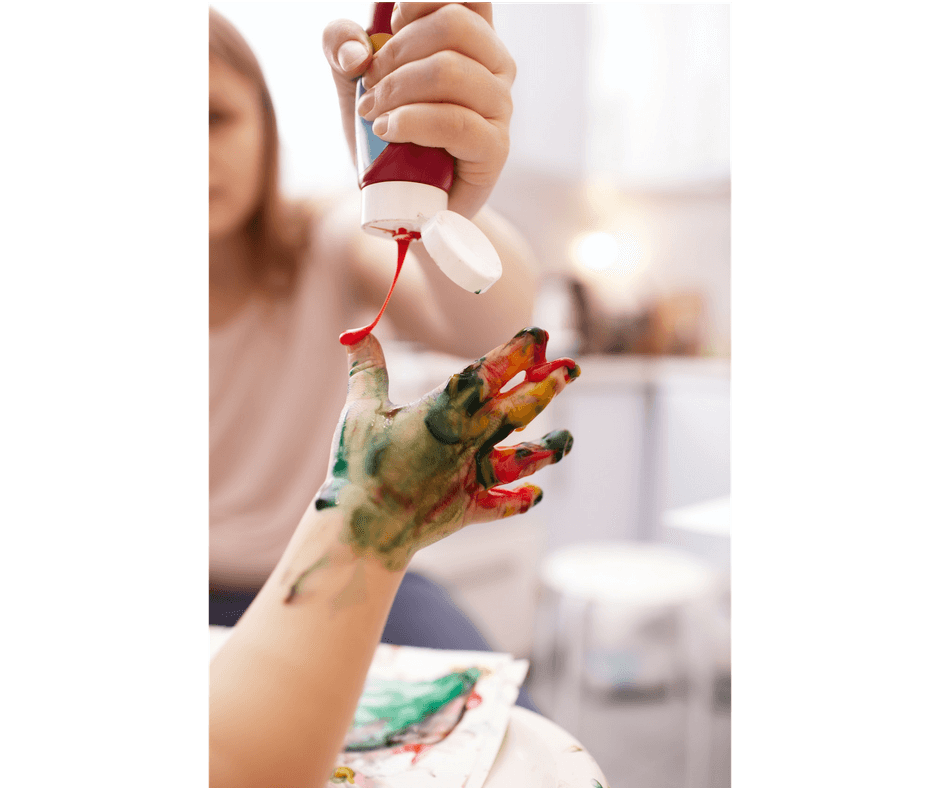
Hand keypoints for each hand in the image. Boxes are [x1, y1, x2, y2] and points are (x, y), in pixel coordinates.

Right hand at [306, 328, 577, 578]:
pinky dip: (518, 500)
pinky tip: (536, 495)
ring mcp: (472, 476)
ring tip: (568, 439)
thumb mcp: (359, 409)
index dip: (518, 351)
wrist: (365, 528)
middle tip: (571, 368)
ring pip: (521, 457)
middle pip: (518, 408)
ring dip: (547, 447)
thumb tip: (357, 332)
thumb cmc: (360, 466)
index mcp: (446, 410)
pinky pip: (500, 504)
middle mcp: (469, 440)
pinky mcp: (467, 508)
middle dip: (546, 386)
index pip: (491, 372)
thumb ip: (367, 369)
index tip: (540, 335)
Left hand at [323, 2, 515, 219]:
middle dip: (396, 50)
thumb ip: (342, 46)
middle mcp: (495, 65)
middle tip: (370, 82)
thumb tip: (355, 51)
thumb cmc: (388, 134)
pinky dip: (412, 122)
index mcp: (471, 38)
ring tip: (372, 112)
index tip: (392, 22)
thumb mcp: (354, 81)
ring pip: (451, 71)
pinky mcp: (495, 148)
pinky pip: (456, 122)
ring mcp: (499, 107)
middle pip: (454, 24)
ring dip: (397, 89)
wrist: (404, 202)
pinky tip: (388, 130)